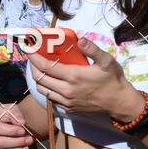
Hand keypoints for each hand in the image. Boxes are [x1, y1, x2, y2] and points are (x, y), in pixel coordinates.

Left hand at [29, 37, 143, 119]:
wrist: (119, 102)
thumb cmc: (113, 79)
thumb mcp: (106, 61)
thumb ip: (92, 49)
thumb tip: (80, 40)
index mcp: (73, 77)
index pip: (46, 67)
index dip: (34, 57)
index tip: (28, 49)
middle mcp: (67, 90)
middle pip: (40, 79)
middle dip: (32, 67)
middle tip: (32, 57)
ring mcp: (67, 101)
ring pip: (43, 90)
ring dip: (38, 79)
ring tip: (39, 68)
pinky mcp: (69, 108)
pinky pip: (52, 98)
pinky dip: (47, 89)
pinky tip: (51, 81)